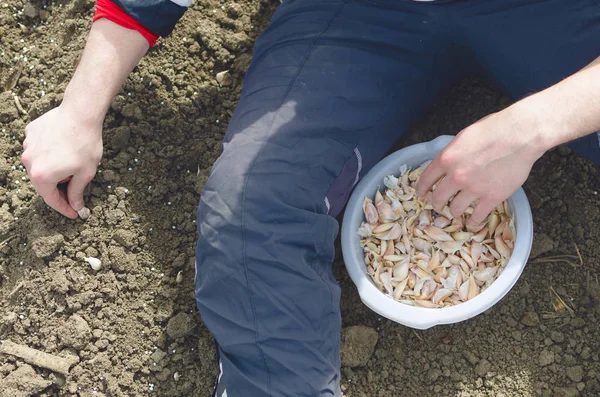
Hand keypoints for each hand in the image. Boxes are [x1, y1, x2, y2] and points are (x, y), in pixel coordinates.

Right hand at [22, 105, 102, 218]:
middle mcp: (29, 162)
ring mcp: (27, 146)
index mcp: (41, 176)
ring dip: (53, 170)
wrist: (80, 113)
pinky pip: (39, 149)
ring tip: (70, 167)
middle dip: (58, 190)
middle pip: (42, 183)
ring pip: (39, 165)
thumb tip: (75, 206)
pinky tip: (63, 150)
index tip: (74, 213)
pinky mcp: (30, 133)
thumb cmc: (85, 144)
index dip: (64, 208)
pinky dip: (49, 154)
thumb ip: (76, 192)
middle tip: (73, 195)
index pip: (51, 199)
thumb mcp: (85, 173)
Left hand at [415, 107, 544, 223]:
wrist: (520, 134)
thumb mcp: (463, 137)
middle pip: (438, 198)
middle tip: (439, 206)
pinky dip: (474, 220)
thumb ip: (452, 154)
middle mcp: (456, 176)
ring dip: (454, 212)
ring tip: (457, 211)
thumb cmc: (494, 129)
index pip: (425, 179)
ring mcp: (474, 189)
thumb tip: (446, 164)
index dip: (421, 190)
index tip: (421, 194)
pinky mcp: (492, 197)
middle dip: (436, 204)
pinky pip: (477, 216)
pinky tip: (473, 220)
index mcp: (446, 159)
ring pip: (455, 209)